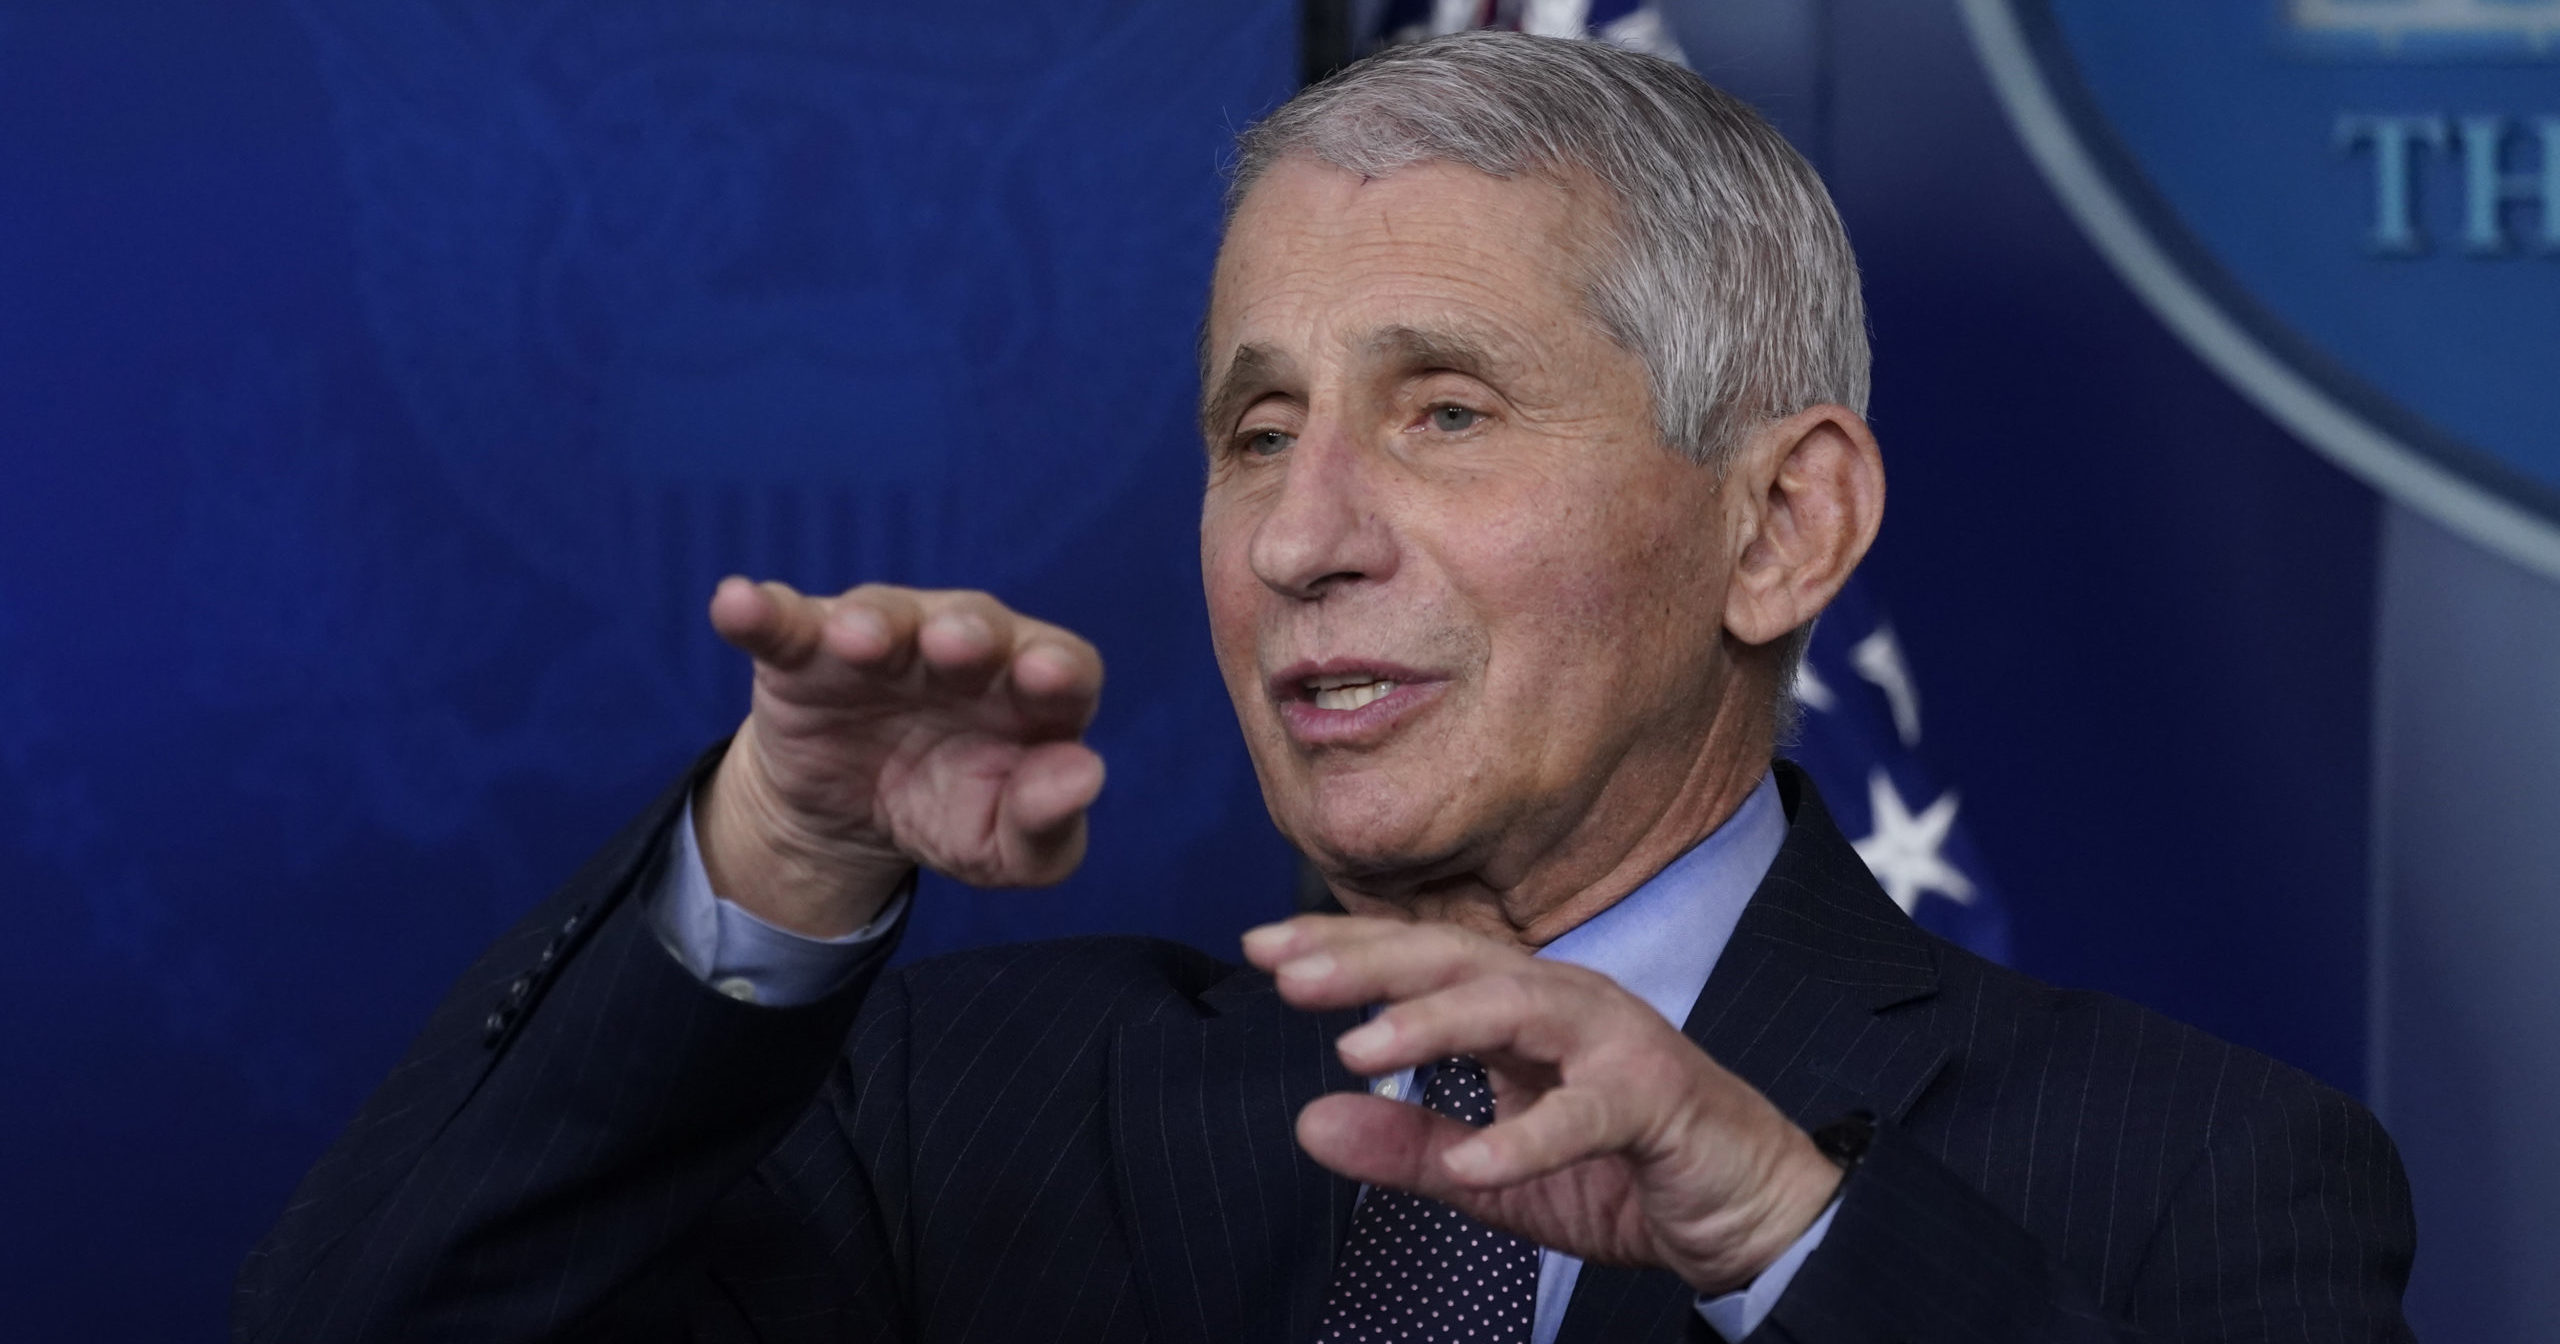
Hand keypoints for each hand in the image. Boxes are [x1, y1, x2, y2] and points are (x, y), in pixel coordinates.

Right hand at [695, 578, 1105, 936]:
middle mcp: (964, 648)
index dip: (1058, 668)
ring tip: (855, 640)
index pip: (1062, 665)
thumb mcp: (1006, 847)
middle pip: (976, 625)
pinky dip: (761, 612)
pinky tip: (737, 604)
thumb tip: (1083, 776)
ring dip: (872, 621)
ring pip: (883, 615)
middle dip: (966, 632)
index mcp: (1032, 690)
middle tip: (953, 644)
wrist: (852, 819)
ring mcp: (883, 642)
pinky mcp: (806, 654)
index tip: (1049, 679)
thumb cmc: (954, 811)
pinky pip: (785, 623)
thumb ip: (1049, 822)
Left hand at [1242, 915, 1841, 1294]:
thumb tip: (1306, 1122)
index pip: (1421, 963)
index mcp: (1522, 1011)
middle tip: (1284, 973)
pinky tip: (1473, 1164)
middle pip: (1456, 960)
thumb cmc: (1625, 1176)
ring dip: (1435, 1024)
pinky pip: (1587, 1115)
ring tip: (1358, 1048)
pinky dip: (1529, 1137)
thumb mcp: (1493, 1175)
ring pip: (1517, 1007)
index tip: (1259, 949)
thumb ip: (1408, 1147)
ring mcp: (1616, 1044)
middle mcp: (1564, 1005)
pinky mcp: (1658, 1102)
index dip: (1343, 949)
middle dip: (1368, 960)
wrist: (1750, 1214)